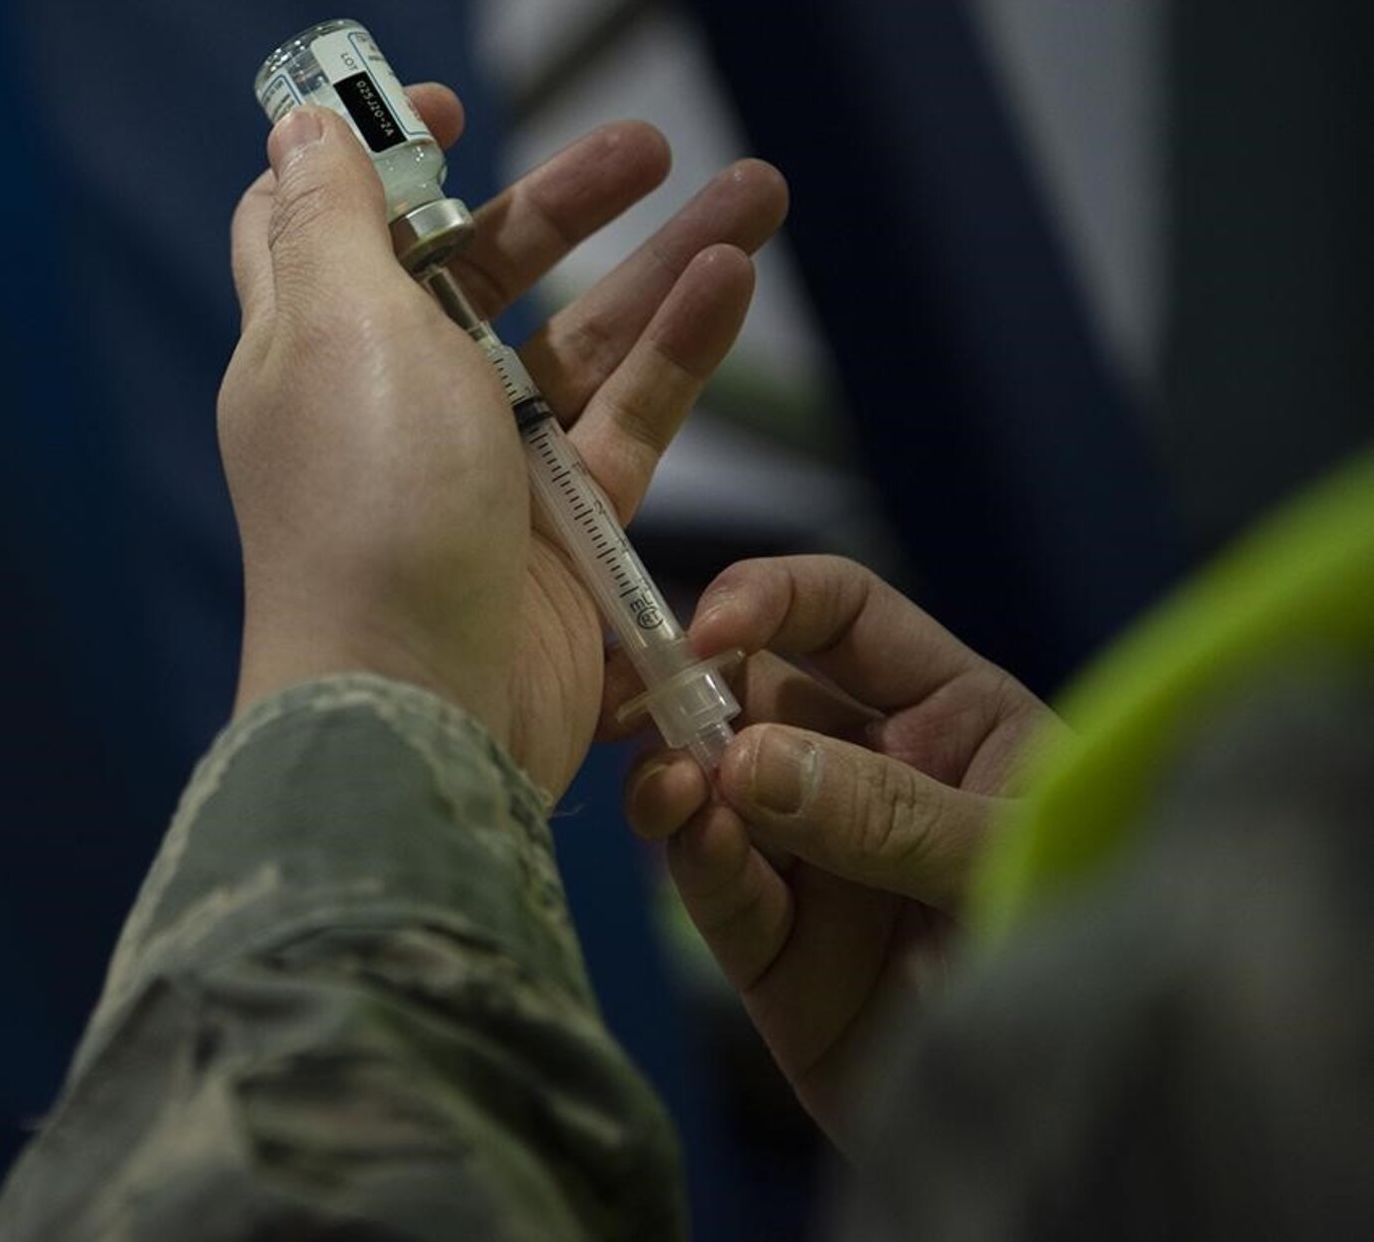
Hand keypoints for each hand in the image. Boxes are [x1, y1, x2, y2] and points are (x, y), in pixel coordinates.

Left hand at [224, 88, 786, 801]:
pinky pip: (628, 420)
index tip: (453, 110)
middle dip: (562, 204)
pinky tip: (732, 281)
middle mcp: (389, 403)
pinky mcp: (560, 532)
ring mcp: (479, 471)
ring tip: (758, 190)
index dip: (382, 160)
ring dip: (660, 266)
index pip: (329, 229)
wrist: (420, 710)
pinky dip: (679, 353)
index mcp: (309, 348)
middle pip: (476, 276)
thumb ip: (327, 220)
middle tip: (649, 144)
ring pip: (576, 345)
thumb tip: (302, 127)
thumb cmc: (365, 509)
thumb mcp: (331, 329)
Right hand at [612, 556, 1062, 1140]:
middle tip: (637, 699)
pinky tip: (693, 835)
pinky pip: (720, 888)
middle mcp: (870, 776)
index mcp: (950, 718)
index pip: (842, 616)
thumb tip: (746, 759)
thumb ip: (886, 811)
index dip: (771, 600)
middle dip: (687, 687)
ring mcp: (817, 864)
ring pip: (714, 791)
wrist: (1090, 1130)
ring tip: (670, 787)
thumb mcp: (1010, 861)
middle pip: (752, 694)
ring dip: (676, 774)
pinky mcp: (779, 955)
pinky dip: (695, 858)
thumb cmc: (1093, 954)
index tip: (706, 629)